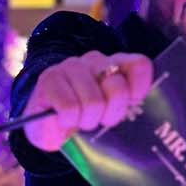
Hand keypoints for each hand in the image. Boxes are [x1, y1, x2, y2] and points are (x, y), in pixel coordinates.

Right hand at [23, 51, 154, 151]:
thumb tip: (140, 105)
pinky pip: (69, 107)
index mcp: (115, 65)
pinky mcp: (49, 78)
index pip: (138, 65)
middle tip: (100, 121)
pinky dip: (68, 121)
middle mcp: (95, 61)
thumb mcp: (109, 113)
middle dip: (111, 114)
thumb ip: (128, 105)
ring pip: (93, 101)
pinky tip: (64, 119)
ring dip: (87, 120)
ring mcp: (71, 67)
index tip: (130, 106)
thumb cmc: (83, 119)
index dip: (139, 89)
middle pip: (117, 88)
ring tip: (80, 121)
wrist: (46, 125)